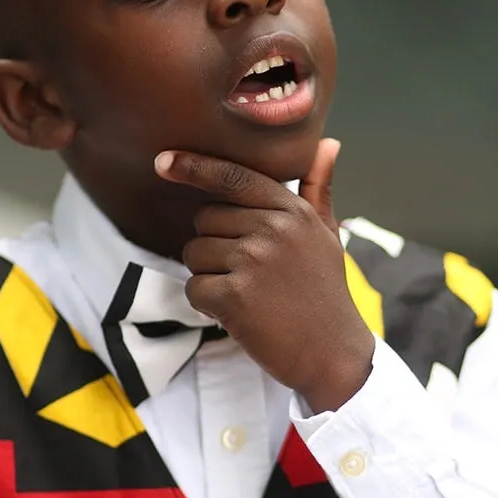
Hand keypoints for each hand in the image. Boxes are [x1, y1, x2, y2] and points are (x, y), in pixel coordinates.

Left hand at [155, 139, 373, 411]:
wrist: (334, 354)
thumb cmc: (325, 294)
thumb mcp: (327, 236)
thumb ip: (319, 190)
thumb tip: (328, 144)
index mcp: (293, 211)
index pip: (233, 177)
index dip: (194, 167)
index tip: (163, 161)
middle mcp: (273, 229)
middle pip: (204, 220)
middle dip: (214, 247)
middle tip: (248, 275)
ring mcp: (254, 261)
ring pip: (194, 254)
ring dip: (210, 277)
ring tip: (247, 295)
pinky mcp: (236, 295)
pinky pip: (194, 288)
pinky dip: (207, 305)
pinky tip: (237, 314)